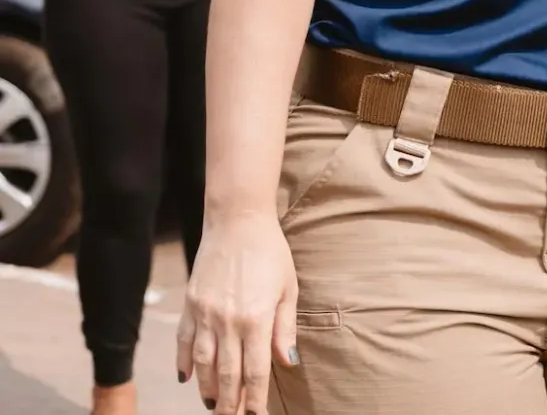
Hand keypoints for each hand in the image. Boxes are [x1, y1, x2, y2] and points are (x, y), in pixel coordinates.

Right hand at [176, 212, 298, 414]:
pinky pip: (185, 342)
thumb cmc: (271, 254)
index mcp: (257, 319)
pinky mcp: (191, 305)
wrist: (238, 222)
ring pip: (204, 363)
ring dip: (207, 389)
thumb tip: (288, 362)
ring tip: (212, 406)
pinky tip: (187, 379)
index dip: (255, 398)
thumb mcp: (289, 288)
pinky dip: (185, 362)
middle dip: (230, 403)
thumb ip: (284, 329)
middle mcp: (228, 321)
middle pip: (227, 374)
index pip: (255, 370)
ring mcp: (205, 314)